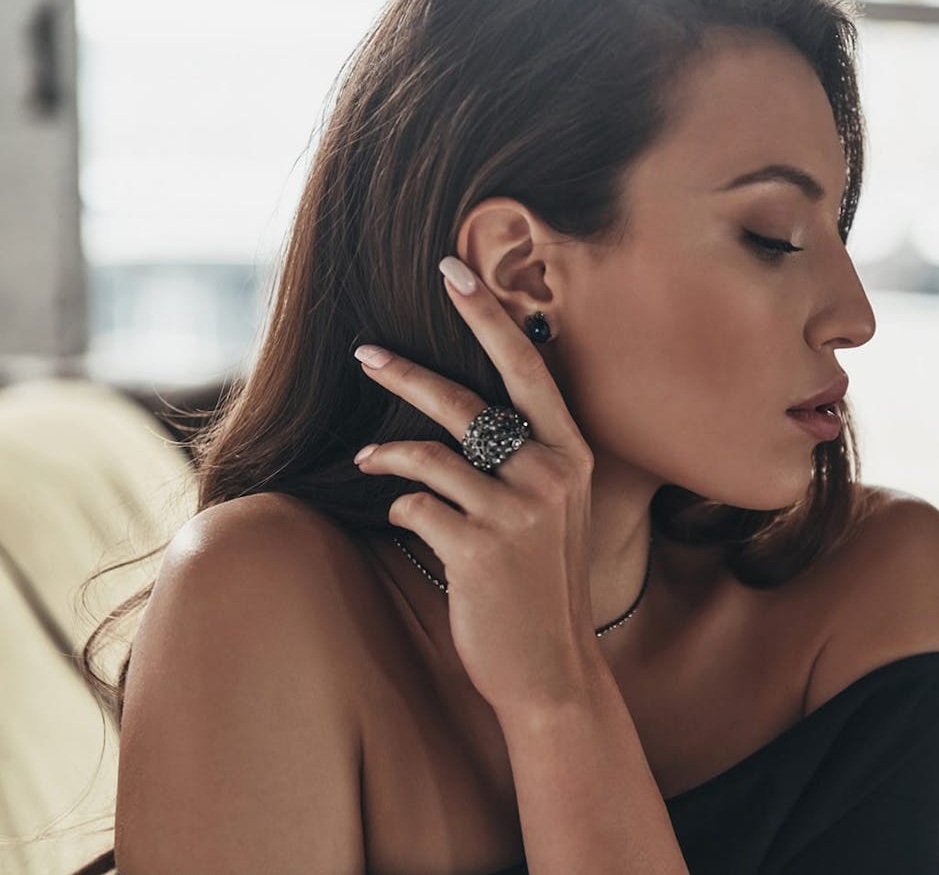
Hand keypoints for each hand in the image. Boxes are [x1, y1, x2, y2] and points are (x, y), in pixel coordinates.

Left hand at [351, 256, 603, 716]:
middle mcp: (552, 474)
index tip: (452, 270)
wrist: (552, 668)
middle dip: (409, 371)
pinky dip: (404, 508)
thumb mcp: (555, 511)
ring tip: (364, 456)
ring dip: (387, 452)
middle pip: (469, 402)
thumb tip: (473, 406)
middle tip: (365, 351)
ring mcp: (517, 512)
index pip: (529, 369)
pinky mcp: (479, 548)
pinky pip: (417, 506)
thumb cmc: (544, 583)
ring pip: (430, 454)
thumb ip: (528, 458)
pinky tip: (410, 521)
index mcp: (574, 455)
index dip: (488, 316)